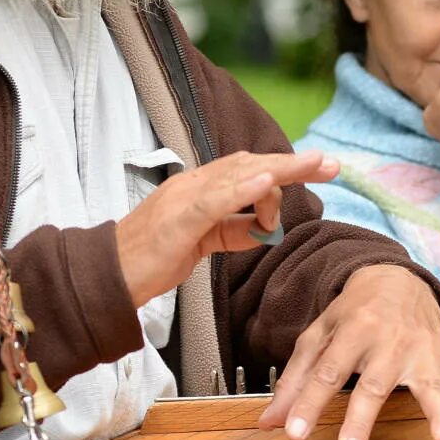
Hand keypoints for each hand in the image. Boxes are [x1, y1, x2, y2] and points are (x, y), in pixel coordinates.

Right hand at [114, 150, 338, 305]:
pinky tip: (268, 181)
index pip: (248, 170)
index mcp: (199, 189)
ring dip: (280, 168)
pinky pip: (215, 199)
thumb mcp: (202, 242)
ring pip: (239, 174)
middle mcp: (193, 184)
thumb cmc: (152, 259)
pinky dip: (243, 188)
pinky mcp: (178, 218)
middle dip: (294, 164)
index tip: (320, 168)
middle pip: (250, 164)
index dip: (285, 167)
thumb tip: (265, 228)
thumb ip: (232, 230)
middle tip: (332, 164)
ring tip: (314, 165)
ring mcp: (184, 197)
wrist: (108, 276)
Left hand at [257, 264, 439, 439]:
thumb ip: (294, 379)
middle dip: (361, 420)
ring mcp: (422, 351)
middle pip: (372, 386)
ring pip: (430, 387)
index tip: (292, 434)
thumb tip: (267, 424)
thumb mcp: (317, 336)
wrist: (395, 278)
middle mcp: (388, 342)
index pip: (326, 371)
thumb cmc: (351, 314)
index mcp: (351, 331)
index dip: (307, 403)